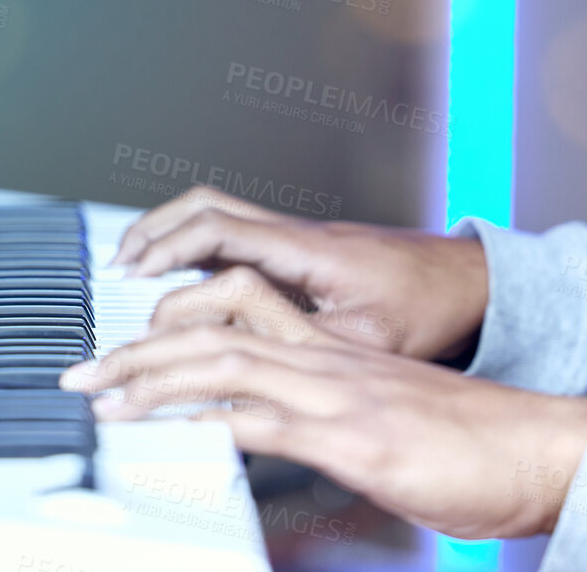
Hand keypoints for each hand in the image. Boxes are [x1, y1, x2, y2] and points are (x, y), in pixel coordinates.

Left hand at [60, 325, 586, 539]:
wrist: (542, 446)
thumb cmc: (472, 443)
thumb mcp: (382, 425)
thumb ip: (326, 420)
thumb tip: (272, 436)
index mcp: (332, 356)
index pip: (235, 313)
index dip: (171, 324)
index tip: (121, 353)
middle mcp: (328, 362)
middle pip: (213, 327)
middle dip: (137, 348)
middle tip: (81, 373)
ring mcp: (342, 394)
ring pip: (228, 361)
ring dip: (155, 377)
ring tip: (104, 396)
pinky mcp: (359, 438)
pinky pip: (272, 420)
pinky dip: (215, 422)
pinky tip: (177, 432)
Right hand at [111, 186, 488, 360]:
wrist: (470, 280)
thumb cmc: (430, 308)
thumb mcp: (368, 343)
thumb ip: (306, 354)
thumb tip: (251, 381)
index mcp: (306, 251)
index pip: (219, 231)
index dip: (168, 249)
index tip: (131, 274)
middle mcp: (297, 234)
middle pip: (206, 206)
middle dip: (153, 231)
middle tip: (115, 266)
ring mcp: (299, 238)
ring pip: (219, 213)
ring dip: (172, 234)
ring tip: (135, 267)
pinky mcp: (304, 250)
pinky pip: (238, 232)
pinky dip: (199, 245)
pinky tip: (186, 278)